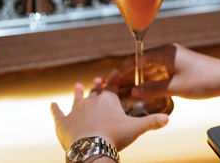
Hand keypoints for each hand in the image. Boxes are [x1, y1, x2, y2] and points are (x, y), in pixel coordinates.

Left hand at [50, 78, 168, 151]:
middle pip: (95, 91)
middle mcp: (92, 102)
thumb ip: (152, 122)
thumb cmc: (114, 136)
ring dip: (77, 92)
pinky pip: (58, 113)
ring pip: (77, 98)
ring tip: (76, 86)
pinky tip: (52, 104)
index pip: (112, 87)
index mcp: (109, 100)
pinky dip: (55, 109)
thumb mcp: (136, 128)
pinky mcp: (63, 122)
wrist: (92, 147)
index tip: (115, 73)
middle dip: (97, 86)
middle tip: (97, 80)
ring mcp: (76, 111)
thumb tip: (168, 119)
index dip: (114, 80)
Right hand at [107, 43, 219, 99]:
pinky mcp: (180, 66)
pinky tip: (145, 90)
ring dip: (140, 79)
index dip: (122, 70)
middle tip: (116, 87)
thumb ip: (152, 89)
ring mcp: (174, 59)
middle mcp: (168, 53)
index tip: (111, 80)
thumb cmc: (204, 80)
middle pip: (142, 63)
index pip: (136, 59)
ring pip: (151, 69)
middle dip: (129, 75)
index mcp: (165, 52)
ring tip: (127, 91)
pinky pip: (161, 73)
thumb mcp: (175, 87)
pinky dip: (152, 81)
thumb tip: (133, 90)